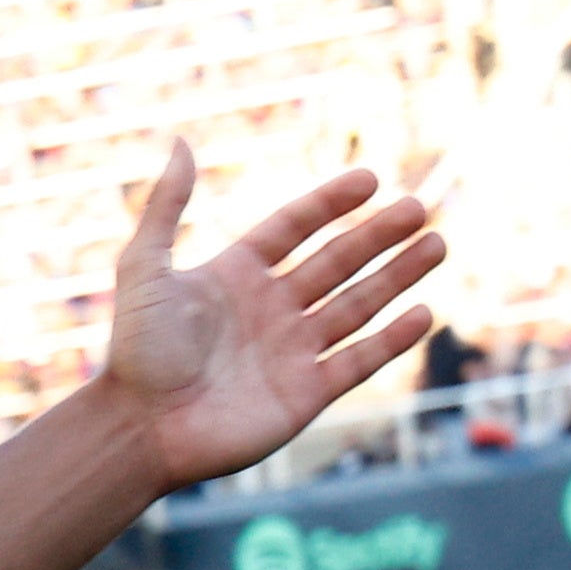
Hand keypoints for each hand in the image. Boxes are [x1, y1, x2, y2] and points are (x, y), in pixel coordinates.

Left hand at [100, 139, 444, 488]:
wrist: (140, 428)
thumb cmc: (135, 350)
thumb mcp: (144, 268)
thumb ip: (165, 207)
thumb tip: (179, 141)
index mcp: (232, 277)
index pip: (292, 230)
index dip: (329, 204)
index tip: (370, 180)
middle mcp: (267, 309)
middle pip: (335, 262)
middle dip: (377, 235)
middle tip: (418, 208)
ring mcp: (290, 351)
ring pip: (357, 305)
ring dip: (397, 276)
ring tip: (435, 244)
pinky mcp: (306, 394)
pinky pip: (359, 360)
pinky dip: (392, 338)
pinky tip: (423, 312)